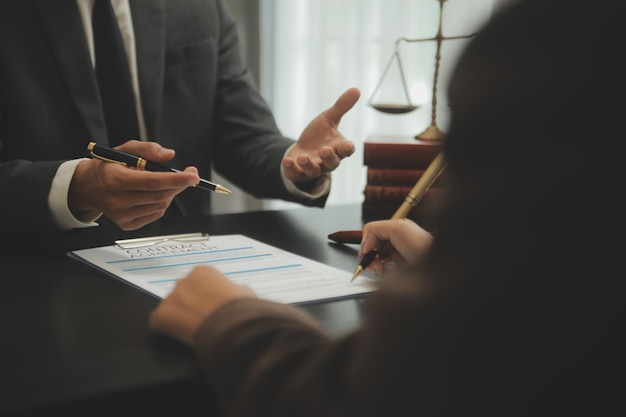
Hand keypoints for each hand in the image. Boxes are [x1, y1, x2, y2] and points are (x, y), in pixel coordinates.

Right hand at [68, 140, 200, 229]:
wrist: (89, 186)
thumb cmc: (109, 165)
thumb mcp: (125, 149)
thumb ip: (148, 149)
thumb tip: (169, 155)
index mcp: (116, 180)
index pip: (153, 182)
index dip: (176, 179)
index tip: (193, 175)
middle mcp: (117, 201)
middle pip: (160, 195)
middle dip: (178, 185)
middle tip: (188, 175)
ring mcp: (121, 216)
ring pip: (160, 206)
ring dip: (169, 193)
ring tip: (162, 182)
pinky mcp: (127, 225)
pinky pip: (155, 214)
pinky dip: (161, 203)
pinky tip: (153, 194)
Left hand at [149, 265, 256, 346]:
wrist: (232, 326)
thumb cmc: (240, 308)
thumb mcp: (245, 293)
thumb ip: (235, 289)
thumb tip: (236, 293)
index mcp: (203, 272)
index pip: (199, 282)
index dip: (206, 296)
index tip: (212, 306)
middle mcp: (184, 280)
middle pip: (183, 293)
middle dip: (190, 304)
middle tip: (203, 318)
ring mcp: (171, 297)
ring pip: (171, 307)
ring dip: (179, 316)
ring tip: (193, 329)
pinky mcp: (161, 316)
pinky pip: (159, 323)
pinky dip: (166, 330)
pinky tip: (180, 336)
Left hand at [282, 87, 359, 181]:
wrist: (301, 150)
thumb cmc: (318, 135)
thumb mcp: (328, 119)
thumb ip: (341, 107)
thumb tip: (357, 89)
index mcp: (337, 148)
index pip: (346, 150)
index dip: (347, 148)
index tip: (348, 145)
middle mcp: (327, 161)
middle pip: (332, 163)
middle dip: (329, 157)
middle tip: (324, 150)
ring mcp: (313, 169)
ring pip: (314, 171)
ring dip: (309, 165)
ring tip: (303, 157)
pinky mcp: (299, 173)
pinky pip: (296, 174)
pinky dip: (292, 169)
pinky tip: (287, 161)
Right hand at [359, 219, 432, 273]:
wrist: (437, 270)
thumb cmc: (424, 247)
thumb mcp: (398, 228)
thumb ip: (375, 229)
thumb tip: (364, 245)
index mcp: (396, 230)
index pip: (371, 234)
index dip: (366, 244)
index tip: (367, 253)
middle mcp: (396, 243)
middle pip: (371, 250)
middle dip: (370, 257)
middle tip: (376, 264)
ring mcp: (397, 258)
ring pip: (375, 263)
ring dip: (376, 267)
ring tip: (383, 270)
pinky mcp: (399, 273)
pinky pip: (383, 275)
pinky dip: (383, 275)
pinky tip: (390, 275)